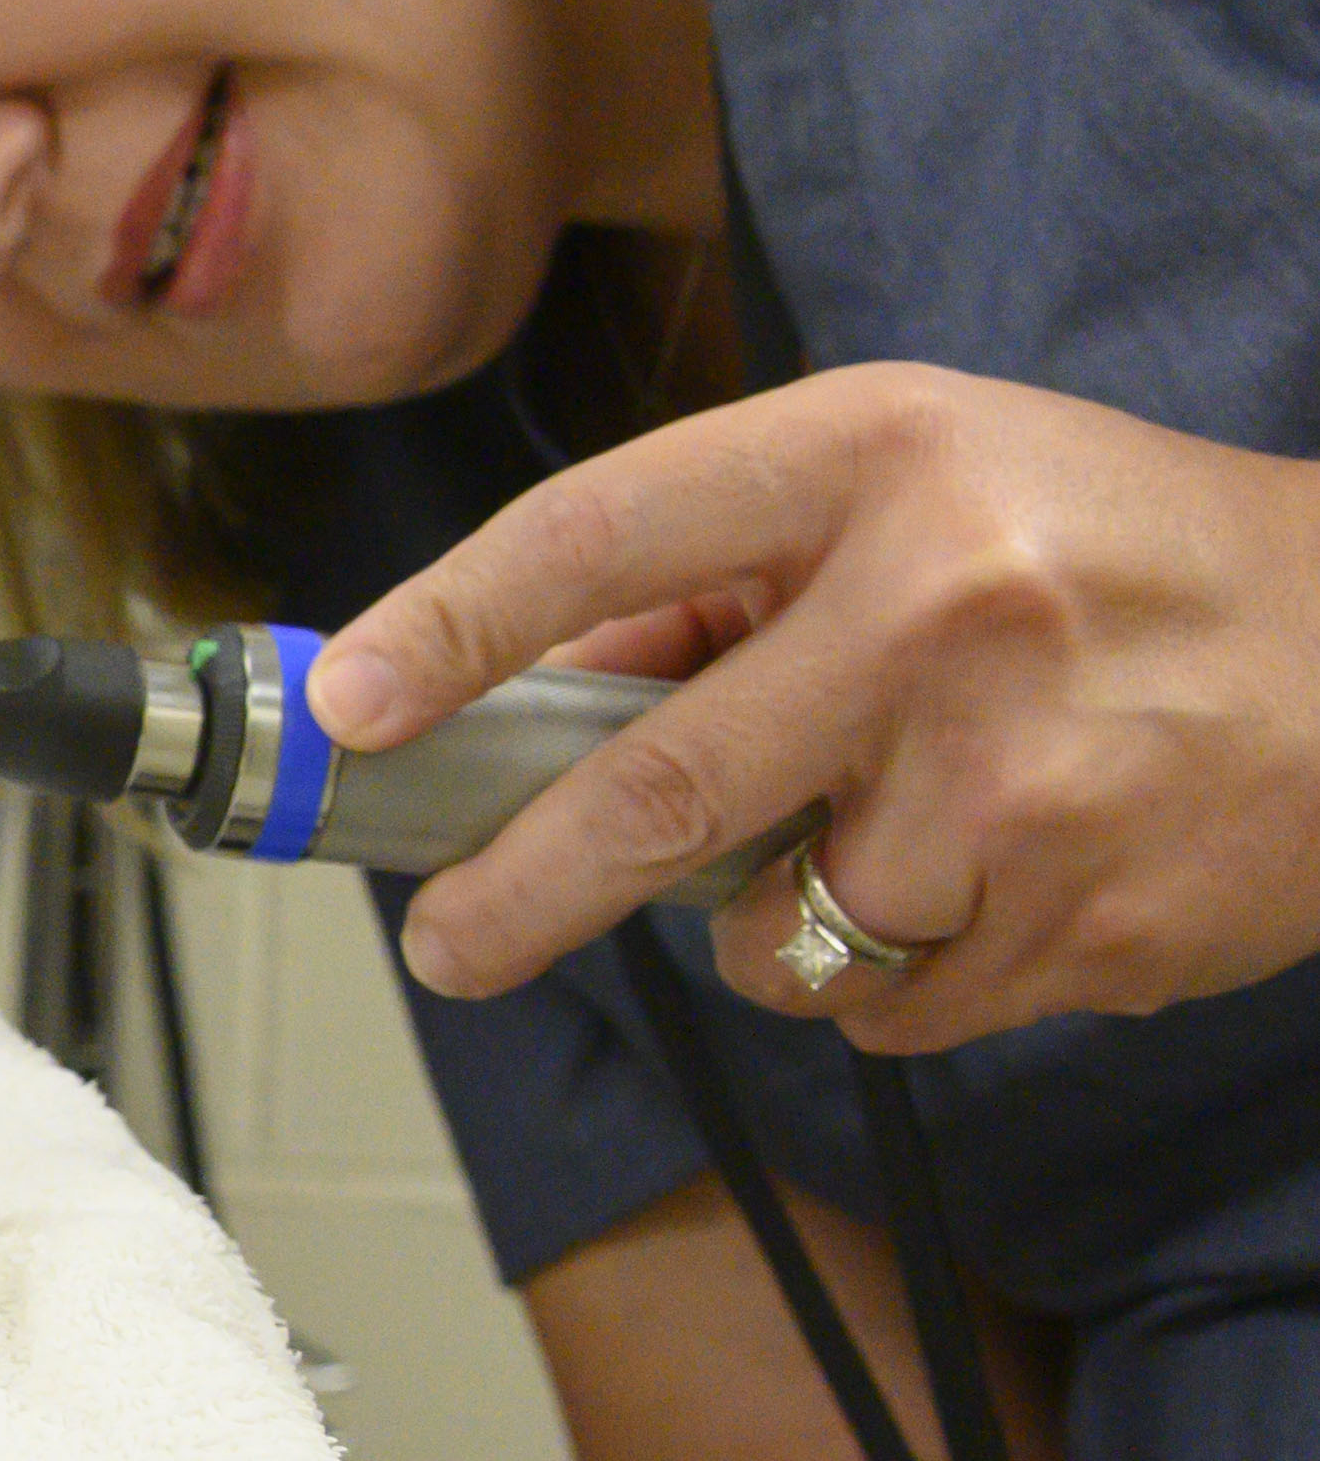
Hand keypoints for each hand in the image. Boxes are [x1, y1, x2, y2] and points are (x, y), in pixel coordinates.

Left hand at [304, 364, 1319, 1048]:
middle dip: (520, 890)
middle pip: (659, 789)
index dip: (452, 626)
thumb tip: (535, 687)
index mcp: (874, 458)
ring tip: (890, 834)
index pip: (602, 536)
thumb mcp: (919, 477)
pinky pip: (891, 1002)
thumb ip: (730, 571)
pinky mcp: (1087, 917)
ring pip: (782, 929)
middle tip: (445, 944)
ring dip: (778, 922)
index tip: (348, 702)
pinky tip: (990, 881)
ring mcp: (1019, 776)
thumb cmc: (1112, 548)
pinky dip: (893, 974)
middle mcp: (939, 607)